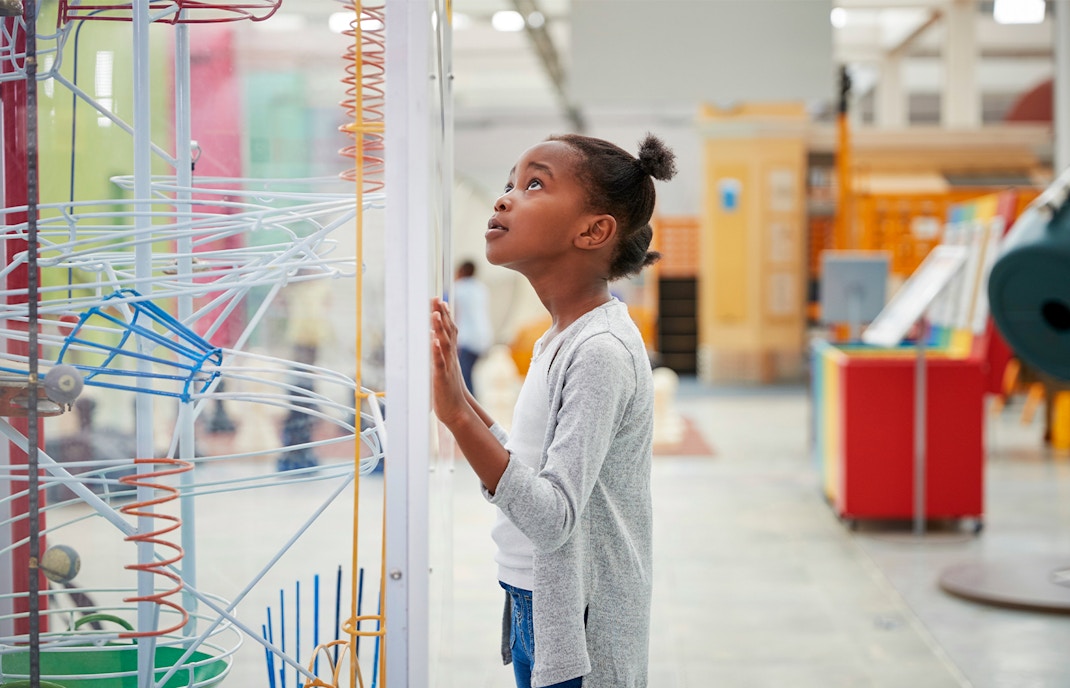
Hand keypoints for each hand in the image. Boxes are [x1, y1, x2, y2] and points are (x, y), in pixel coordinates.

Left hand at [431, 297, 469, 427]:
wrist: (456, 410)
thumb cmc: (448, 390)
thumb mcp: (444, 368)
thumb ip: (440, 354)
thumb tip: (432, 339)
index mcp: (450, 355)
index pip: (449, 331)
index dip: (445, 316)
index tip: (440, 301)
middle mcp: (450, 358)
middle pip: (448, 333)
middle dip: (442, 315)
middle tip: (437, 299)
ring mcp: (447, 367)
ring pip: (444, 344)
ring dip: (440, 329)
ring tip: (435, 314)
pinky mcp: (441, 378)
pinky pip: (439, 363)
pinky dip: (437, 352)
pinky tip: (434, 341)